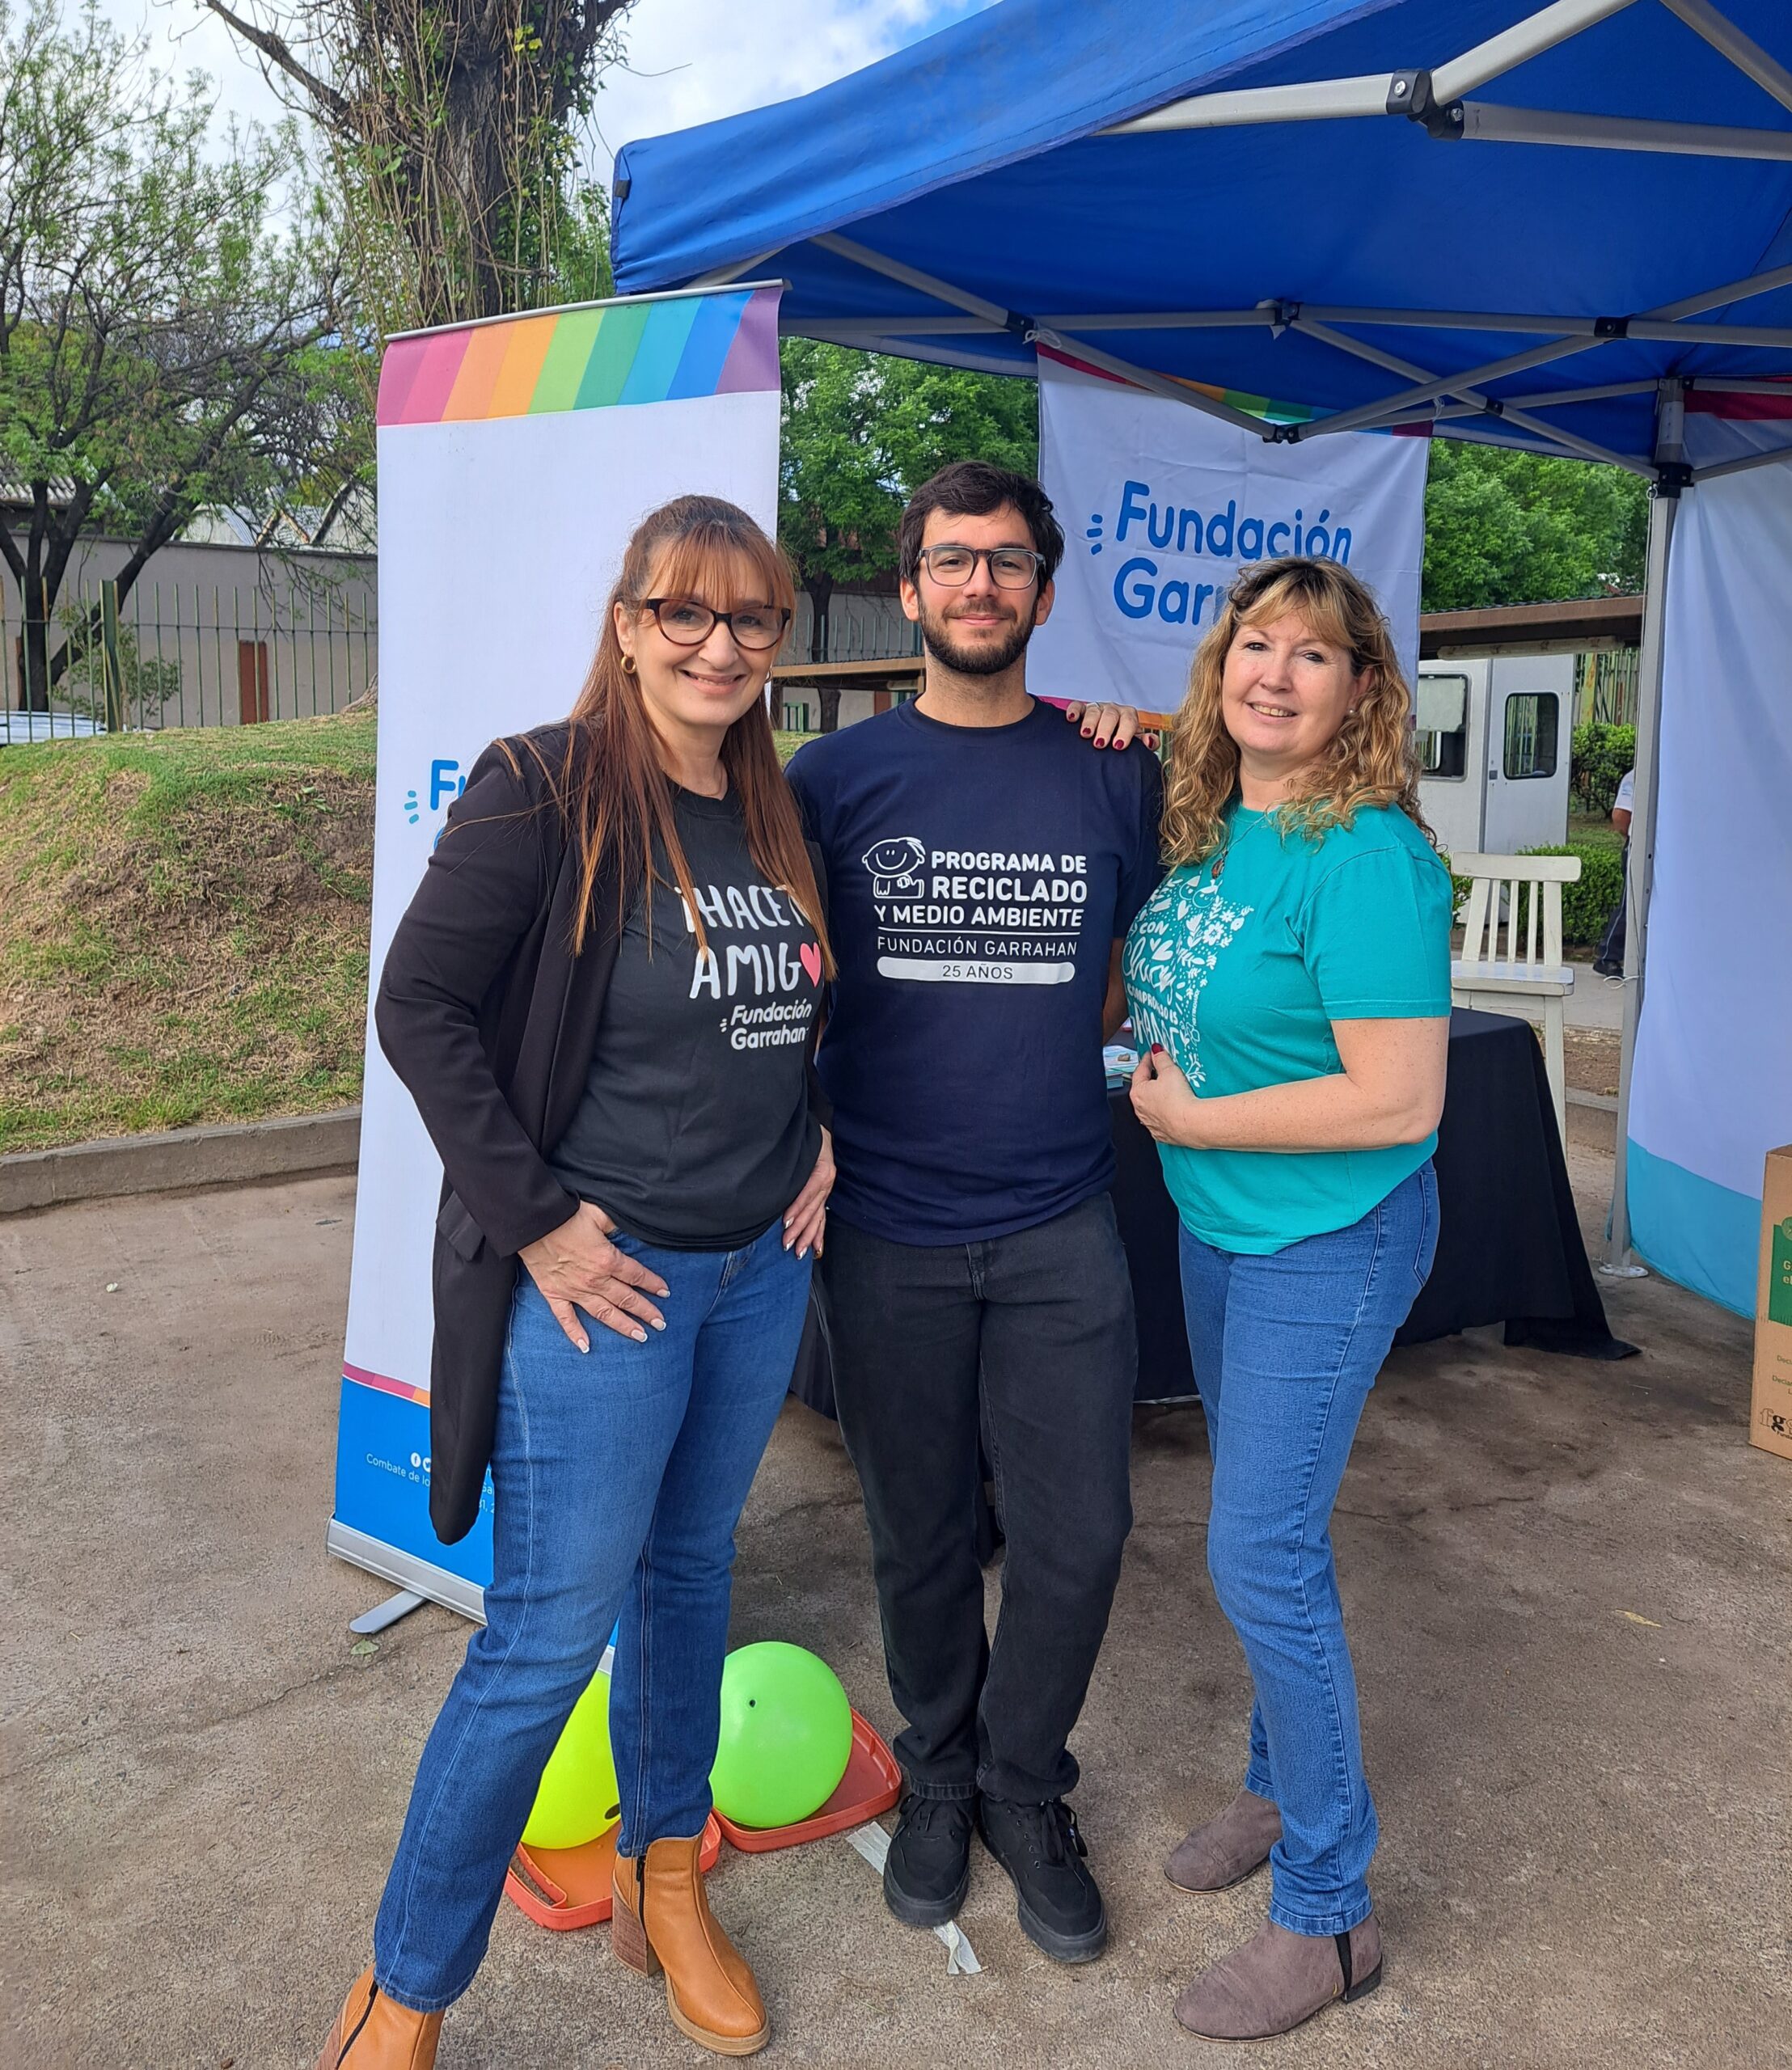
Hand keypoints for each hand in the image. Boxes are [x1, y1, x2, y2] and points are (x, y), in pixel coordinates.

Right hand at [518, 1201, 669, 1351]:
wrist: (532, 1223)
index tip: (665, 1293)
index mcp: (608, 1260)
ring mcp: (574, 1290)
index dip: (653, 1284)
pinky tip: (586, 1347)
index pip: (637, 1275)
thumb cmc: (566, 1215)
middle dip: (646, 1312)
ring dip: (623, 1326)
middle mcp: (595, 1280)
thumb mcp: (599, 1213)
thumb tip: (631, 1224)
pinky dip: (575, 1334)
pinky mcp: (554, 1294)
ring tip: (640, 1337)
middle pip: (626, 1299)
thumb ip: (617, 1223)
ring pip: (604, 1313)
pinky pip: (566, 1319)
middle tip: (661, 1324)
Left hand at [782, 1127, 833, 1259]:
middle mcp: (827, 1183)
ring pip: (817, 1217)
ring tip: (799, 1252)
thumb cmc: (807, 1139)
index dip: (797, 1208)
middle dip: (800, 1229)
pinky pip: (822, 1218)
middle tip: (787, 1244)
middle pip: (812, 1209)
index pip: (808, 1193)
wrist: (820, 1135)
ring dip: (808, 1236)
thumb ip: (792, 1163)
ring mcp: (827, 1191)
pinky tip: (816, 1248)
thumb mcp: (802, 1147)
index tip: (785, 1222)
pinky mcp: (824, 1196)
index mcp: (822, 1171)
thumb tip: (776, 1182)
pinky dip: (819, 1234)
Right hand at [1062, 700, 1160, 751]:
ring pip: (1094, 711)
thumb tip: (1149, 742)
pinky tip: (1071, 719)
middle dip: (1106, 729)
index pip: (1130, 721)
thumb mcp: (1136, 746)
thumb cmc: (1121, 744)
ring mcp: (1097, 709)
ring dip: (1090, 722)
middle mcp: (1114, 710)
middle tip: (1100, 743)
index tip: (1118, 746)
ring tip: (1085, 735)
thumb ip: (1146, 744)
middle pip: (1111, 715)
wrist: (1107, 743)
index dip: (1125, 732)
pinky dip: (1074, 711)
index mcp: (1128, 717)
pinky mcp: (1082, 710)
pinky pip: (1077, 706)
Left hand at [1130, 1044, 1202, 1146]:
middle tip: (1161, 1071)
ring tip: (1170, 1091)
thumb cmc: (1179, 1099)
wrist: (1191, 1124)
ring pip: (1151, 1106)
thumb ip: (1161, 1059)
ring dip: (1158, 1098)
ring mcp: (1149, 1123)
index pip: (1140, 1071)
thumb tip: (1156, 1051)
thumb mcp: (1170, 1071)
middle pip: (1144, 1089)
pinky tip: (1174, 1108)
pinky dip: (1165, 1113)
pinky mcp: (1161, 1133)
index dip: (1147, 1060)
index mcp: (1138, 1092)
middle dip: (1151, 1079)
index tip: (1152, 1054)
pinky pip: (1160, 1119)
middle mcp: (1140, 1109)